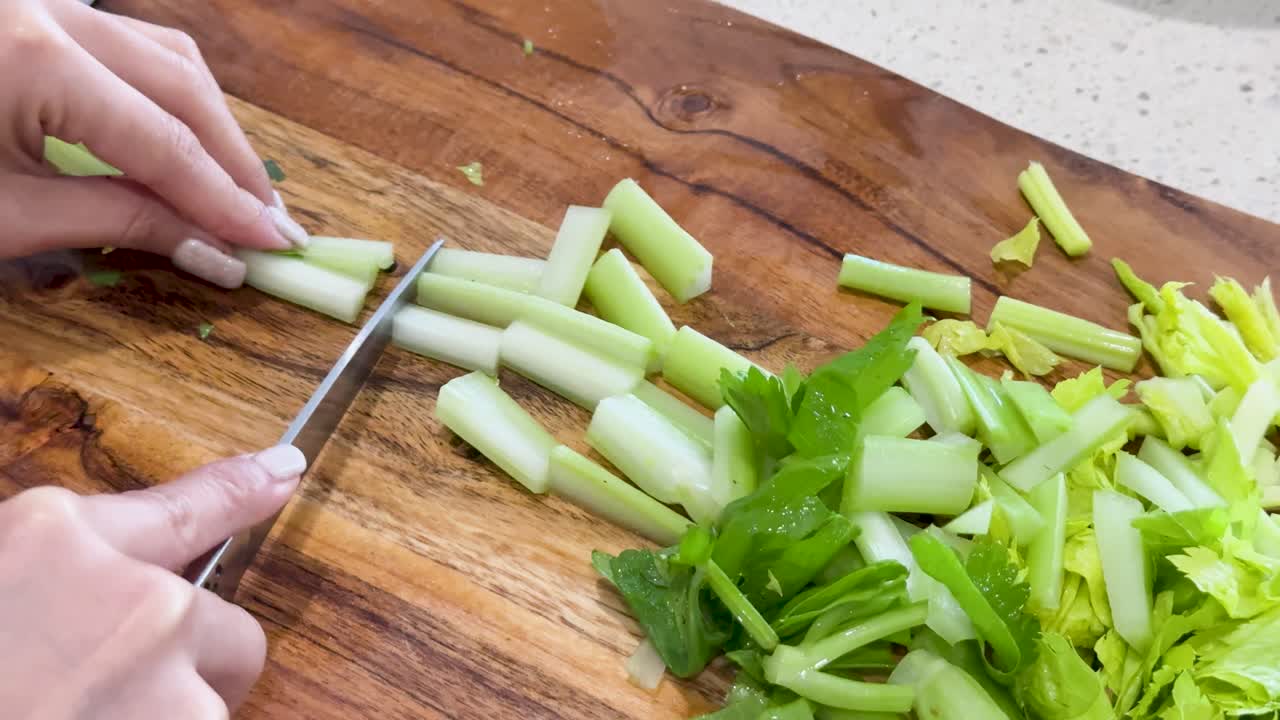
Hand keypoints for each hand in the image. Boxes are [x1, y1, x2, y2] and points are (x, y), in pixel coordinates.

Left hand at [0, 0, 308, 287]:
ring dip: (210, 124)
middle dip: (233, 161)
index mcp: (34, 60)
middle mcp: (46, 13)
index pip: (164, 142)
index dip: (224, 201)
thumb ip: (115, 222)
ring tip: (236, 189)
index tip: (272, 243)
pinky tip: (186, 145)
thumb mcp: (8, 216)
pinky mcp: (34, 16)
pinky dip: (168, 97)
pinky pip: (128, 47)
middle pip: (182, 85)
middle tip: (270, 222)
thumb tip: (212, 249)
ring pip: (165, 55)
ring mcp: (42, 5)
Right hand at [0, 444, 306, 717]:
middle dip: (189, 669)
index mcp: (61, 541)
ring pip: (211, 706)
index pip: (188, 506)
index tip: (284, 473)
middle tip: (104, 697)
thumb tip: (125, 583)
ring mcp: (167, 683)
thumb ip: (59, 580)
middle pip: (230, 633)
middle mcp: (139, 600)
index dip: (242, 490)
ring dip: (165, 719)